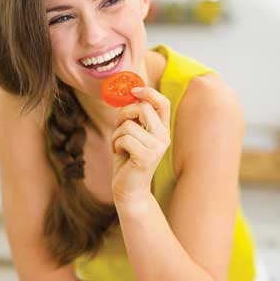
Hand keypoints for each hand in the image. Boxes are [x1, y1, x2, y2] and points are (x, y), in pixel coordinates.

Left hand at [111, 86, 170, 203]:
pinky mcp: (146, 157)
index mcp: (162, 130)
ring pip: (129, 125)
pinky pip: (124, 138)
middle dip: (124, 113)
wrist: (129, 189)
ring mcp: (156, 147)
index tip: (134, 91)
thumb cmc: (127, 161)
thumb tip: (128, 95)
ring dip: (116, 134)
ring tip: (119, 146)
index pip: (163, 103)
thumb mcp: (131, 135)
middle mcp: (163, 137)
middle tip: (118, 126)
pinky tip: (119, 154)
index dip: (148, 92)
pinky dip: (115, 145)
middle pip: (143, 108)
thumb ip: (133, 118)